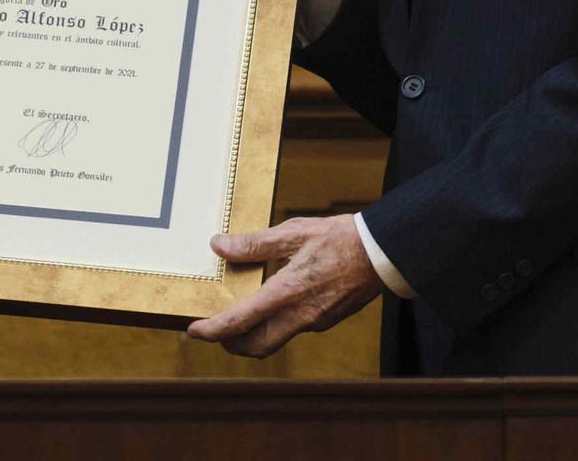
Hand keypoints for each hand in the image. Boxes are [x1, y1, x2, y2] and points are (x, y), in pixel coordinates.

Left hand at [186, 214, 382, 357]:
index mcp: (288, 291)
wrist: (383, 252)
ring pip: (275, 340)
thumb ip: (254, 244)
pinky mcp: (326, 320)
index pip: (241, 321)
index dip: (213, 330)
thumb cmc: (340, 237)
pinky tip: (270, 303)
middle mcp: (301, 315)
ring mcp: (316, 321)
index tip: (194, 330)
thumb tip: (219, 246)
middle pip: (256, 346)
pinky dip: (274, 324)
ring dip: (252, 335)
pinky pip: (293, 329)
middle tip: (213, 330)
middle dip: (230, 344)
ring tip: (237, 316)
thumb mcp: (293, 232)